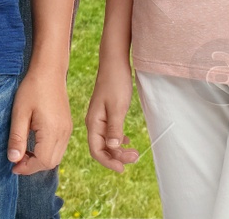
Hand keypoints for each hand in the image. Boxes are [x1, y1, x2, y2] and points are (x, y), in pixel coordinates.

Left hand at [9, 67, 71, 174]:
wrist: (49, 69)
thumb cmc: (33, 88)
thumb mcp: (19, 112)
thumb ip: (17, 138)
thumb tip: (13, 160)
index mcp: (53, 129)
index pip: (42, 161)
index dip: (27, 168)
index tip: (13, 164)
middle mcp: (64, 131)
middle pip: (51, 162)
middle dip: (33, 166)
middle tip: (17, 158)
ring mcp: (68, 128)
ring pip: (56, 156)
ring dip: (40, 159)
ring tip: (25, 151)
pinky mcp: (67, 124)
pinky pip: (59, 147)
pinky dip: (47, 152)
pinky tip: (35, 142)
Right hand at [85, 58, 140, 173]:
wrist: (115, 61)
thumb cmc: (116, 81)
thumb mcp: (117, 106)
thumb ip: (114, 127)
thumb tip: (112, 146)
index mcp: (93, 122)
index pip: (97, 150)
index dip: (108, 161)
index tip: (122, 168)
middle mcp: (94, 122)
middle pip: (102, 148)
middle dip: (117, 156)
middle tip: (135, 157)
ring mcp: (100, 118)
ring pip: (107, 141)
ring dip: (119, 149)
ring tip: (134, 153)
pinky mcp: (107, 113)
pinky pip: (110, 132)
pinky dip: (119, 139)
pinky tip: (128, 141)